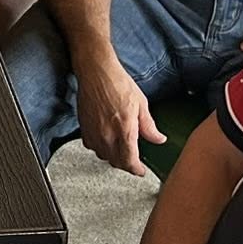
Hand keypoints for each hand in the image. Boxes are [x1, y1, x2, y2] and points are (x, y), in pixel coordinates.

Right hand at [74, 53, 162, 175]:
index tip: (141, 171)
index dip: (136, 170)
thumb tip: (158, 139)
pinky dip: (100, 148)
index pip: (130, 161)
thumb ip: (149, 126)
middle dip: (126, 164)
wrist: (96, 72)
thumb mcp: (141, 104)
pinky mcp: (84, 128)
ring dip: (113, 157)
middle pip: (116, 162)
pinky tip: (106, 140)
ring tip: (120, 150)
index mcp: (124, 130)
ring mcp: (93, 133)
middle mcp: (107, 135)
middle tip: (133, 161)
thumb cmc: (118, 83)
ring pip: (103, 156)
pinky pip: (92, 146)